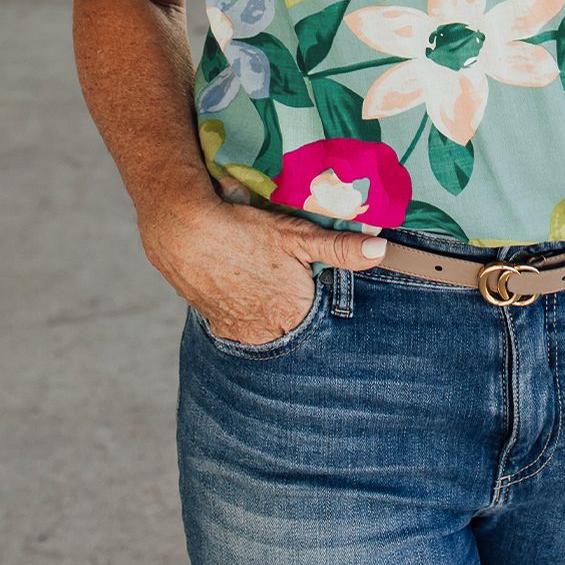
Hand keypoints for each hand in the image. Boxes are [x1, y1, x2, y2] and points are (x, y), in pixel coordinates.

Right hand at [137, 193, 387, 345]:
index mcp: (294, 313)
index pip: (320, 314)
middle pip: (292, 322)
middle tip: (281, 271)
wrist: (183, 231)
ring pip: (265, 324)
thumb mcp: (297, 235)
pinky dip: (243, 307)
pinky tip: (241, 283)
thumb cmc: (244, 231)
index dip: (316, 291)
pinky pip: (239, 323)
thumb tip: (381, 250)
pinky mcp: (215, 325)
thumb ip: (341, 248)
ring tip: (260, 274)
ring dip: (267, 306)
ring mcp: (238, 332)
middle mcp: (266, 332)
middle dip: (292, 301)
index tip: (310, 274)